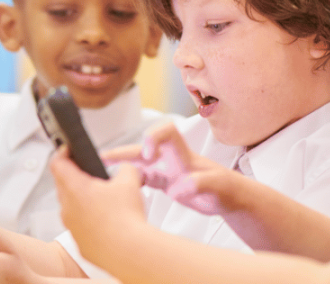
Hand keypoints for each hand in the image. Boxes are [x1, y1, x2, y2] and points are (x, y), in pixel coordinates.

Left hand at [50, 146, 146, 266]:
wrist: (129, 251)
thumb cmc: (125, 218)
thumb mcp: (130, 181)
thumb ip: (124, 168)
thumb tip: (124, 170)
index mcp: (75, 188)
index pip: (57, 163)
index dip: (62, 153)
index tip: (69, 149)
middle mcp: (67, 207)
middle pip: (63, 185)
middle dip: (76, 177)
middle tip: (93, 176)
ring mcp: (71, 226)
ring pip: (71, 207)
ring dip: (82, 200)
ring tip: (104, 200)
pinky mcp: (79, 242)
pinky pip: (80, 225)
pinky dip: (89, 220)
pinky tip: (107, 221)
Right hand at [102, 122, 226, 214]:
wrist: (231, 198)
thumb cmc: (227, 189)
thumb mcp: (219, 187)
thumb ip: (200, 184)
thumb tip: (178, 188)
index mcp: (185, 155)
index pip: (167, 132)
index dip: (153, 138)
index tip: (147, 155)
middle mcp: (172, 159)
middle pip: (143, 148)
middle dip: (122, 152)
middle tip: (102, 158)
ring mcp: (167, 170)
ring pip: (139, 163)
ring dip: (121, 164)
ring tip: (99, 168)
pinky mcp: (165, 182)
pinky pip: (142, 177)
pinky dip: (129, 179)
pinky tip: (116, 186)